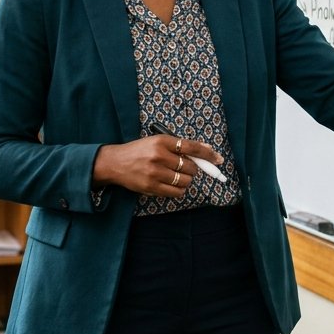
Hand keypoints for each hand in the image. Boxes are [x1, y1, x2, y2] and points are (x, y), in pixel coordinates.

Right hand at [92, 134, 223, 197]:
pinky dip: (179, 190)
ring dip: (186, 181)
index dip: (208, 154)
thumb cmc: (139, 151)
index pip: (191, 147)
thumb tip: (206, 150)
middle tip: (184, 168)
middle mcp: (159, 156)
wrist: (115, 163)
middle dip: (192, 170)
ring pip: (185, 181)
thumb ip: (180, 146)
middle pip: (190, 167)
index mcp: (162, 141)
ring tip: (176, 176)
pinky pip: (176, 193)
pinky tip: (172, 185)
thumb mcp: (157, 142)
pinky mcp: (151, 187)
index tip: (218, 159)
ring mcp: (154, 173)